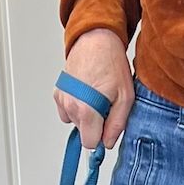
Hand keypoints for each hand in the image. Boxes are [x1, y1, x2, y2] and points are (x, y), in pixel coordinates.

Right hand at [56, 28, 133, 149]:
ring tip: (96, 95)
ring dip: (86, 114)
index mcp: (87, 109)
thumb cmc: (111, 64)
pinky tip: (86, 92)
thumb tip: (108, 142)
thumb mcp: (125, 97)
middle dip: (95, 124)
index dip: (101, 137)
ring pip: (74, 121)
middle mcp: (70, 105)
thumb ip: (117, 124)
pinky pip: (66, 111)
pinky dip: (76, 106)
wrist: (95, 41)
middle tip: (105, 104)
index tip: (107, 128)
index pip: (90, 143)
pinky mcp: (58, 92)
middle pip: (83, 132)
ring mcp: (62, 99)